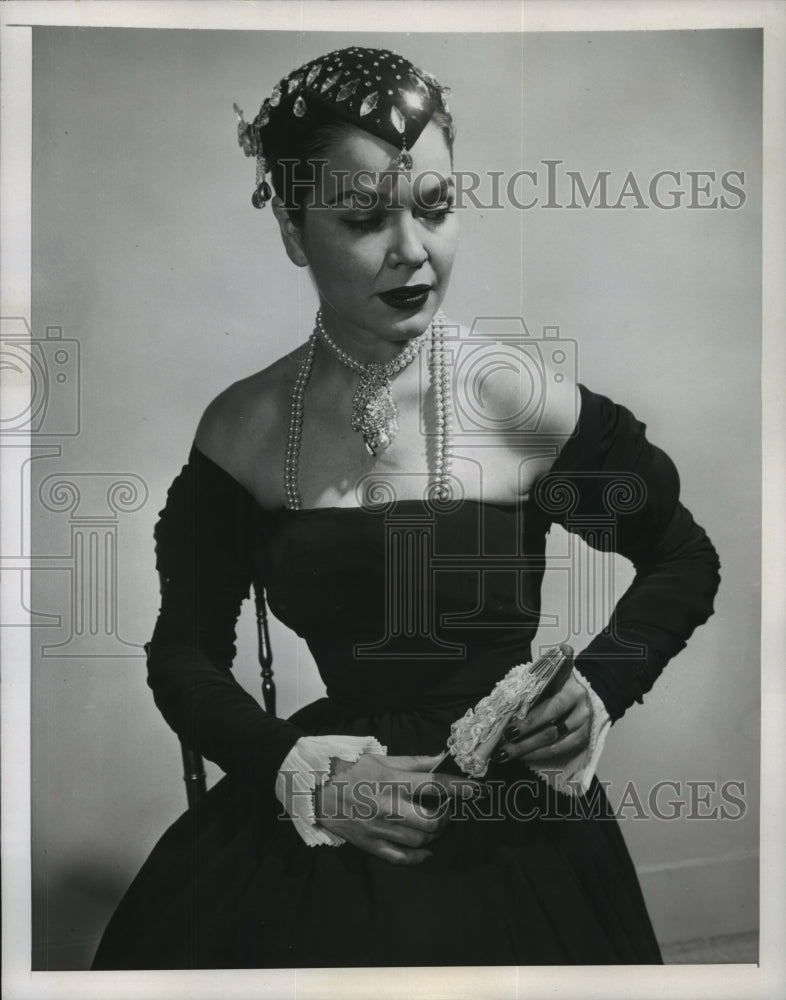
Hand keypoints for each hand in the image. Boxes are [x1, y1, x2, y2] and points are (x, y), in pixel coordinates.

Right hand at [313, 753, 483, 865]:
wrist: (317, 790)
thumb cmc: (350, 770)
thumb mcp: (382, 759)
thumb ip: (415, 762)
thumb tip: (441, 759)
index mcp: (395, 783)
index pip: (437, 786)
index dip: (461, 788)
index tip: (478, 789)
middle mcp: (391, 808)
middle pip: (433, 822)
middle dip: (448, 817)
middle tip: (448, 810)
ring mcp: (381, 829)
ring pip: (421, 841)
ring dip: (435, 834)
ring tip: (436, 824)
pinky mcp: (371, 844)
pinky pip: (401, 858)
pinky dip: (418, 857)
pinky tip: (425, 851)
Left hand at [490, 672, 591, 764]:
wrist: (579, 689)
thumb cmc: (557, 681)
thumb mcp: (547, 680)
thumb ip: (532, 692)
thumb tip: (508, 713)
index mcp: (573, 690)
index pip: (551, 709)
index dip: (530, 722)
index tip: (508, 730)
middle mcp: (583, 710)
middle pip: (551, 731)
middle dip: (524, 742)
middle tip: (503, 749)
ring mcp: (585, 727)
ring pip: (554, 744)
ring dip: (529, 751)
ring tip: (508, 755)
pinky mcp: (583, 739)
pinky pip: (560, 751)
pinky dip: (539, 754)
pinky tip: (523, 755)